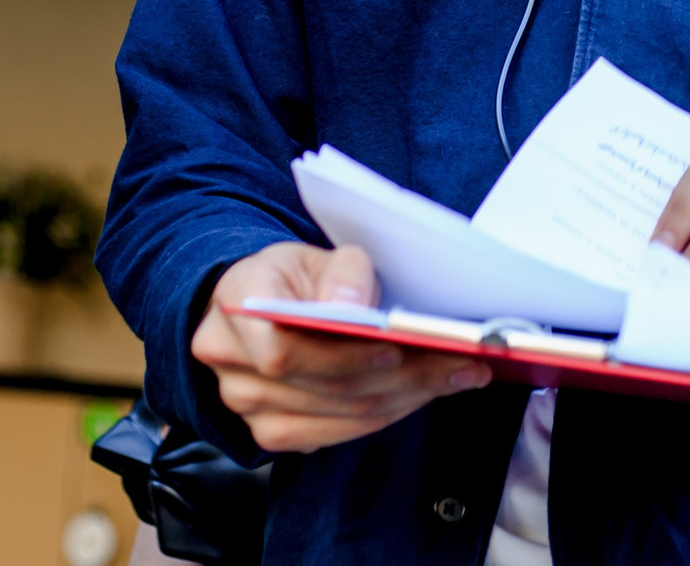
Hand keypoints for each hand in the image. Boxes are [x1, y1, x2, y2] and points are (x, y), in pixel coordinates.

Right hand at [194, 242, 489, 453]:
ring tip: (455, 377)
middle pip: (322, 386)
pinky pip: (333, 434)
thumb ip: (343, 273)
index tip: (398, 347)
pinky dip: (383, 415)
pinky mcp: (267, 432)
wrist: (262, 304)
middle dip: (400, 377)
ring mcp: (243, 403)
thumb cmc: (294, 276)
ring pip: (335, 413)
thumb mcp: (320, 254)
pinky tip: (421, 395)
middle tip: (460, 363)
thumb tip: (354, 308)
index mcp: (236, 303)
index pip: (282, 350)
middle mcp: (228, 360)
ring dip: (403, 398)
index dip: (342, 357)